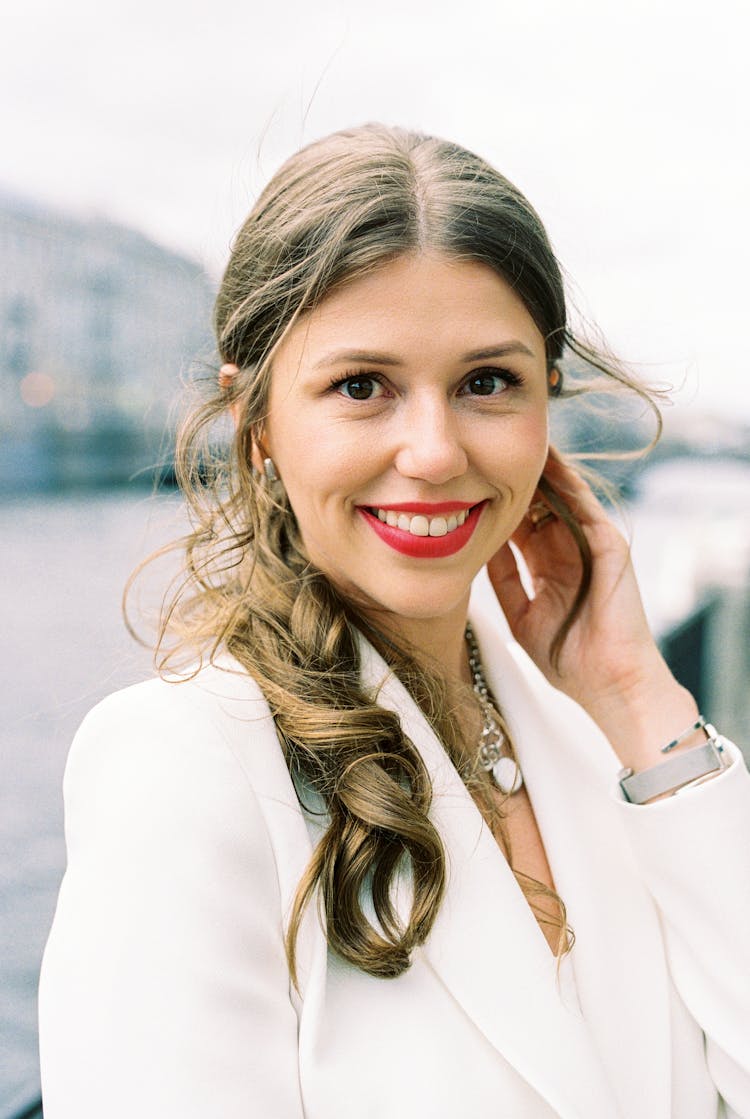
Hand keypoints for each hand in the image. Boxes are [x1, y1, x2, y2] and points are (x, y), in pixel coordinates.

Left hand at [487, 450, 696, 755]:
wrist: (609, 684)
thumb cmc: (568, 660)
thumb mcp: (521, 616)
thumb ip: (504, 582)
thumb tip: (479, 549)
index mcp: (550, 567)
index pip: (520, 526)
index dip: (496, 505)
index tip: (466, 484)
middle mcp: (570, 551)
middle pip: (538, 505)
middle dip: (514, 480)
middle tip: (483, 451)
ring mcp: (591, 546)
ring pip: (562, 497)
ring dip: (540, 472)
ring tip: (512, 443)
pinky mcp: (609, 545)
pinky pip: (585, 505)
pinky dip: (568, 482)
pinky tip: (547, 463)